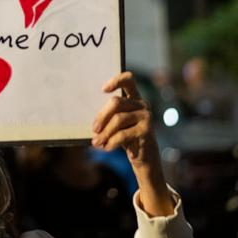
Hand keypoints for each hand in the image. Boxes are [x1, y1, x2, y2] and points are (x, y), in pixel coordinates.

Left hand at [93, 72, 174, 216]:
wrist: (143, 157)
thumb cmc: (125, 137)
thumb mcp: (116, 124)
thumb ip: (109, 116)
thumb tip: (91, 120)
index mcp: (134, 98)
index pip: (128, 80)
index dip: (116, 81)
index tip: (103, 90)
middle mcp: (142, 104)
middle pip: (116, 102)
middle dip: (101, 116)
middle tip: (94, 129)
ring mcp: (146, 116)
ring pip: (118, 119)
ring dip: (104, 133)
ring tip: (96, 143)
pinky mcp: (147, 130)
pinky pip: (123, 134)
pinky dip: (112, 142)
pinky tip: (106, 148)